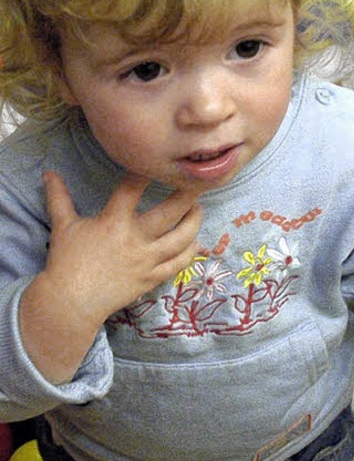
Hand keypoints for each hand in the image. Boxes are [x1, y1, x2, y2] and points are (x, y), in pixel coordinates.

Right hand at [42, 170, 202, 320]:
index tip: (158, 160)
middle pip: (170, 212)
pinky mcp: (152, 278)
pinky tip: (196, 242)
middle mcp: (135, 238)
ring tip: (198, 209)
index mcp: (113, 221)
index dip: (146, 171)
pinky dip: (190, 252)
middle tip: (198, 182)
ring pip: (181, 239)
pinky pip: (178, 264)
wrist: (72, 301)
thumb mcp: (63, 225)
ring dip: (194, 221)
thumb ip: (59, 197)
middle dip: (187, 195)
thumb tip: (48, 173)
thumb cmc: (66, 261)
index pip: (133, 188)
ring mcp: (147, 260)